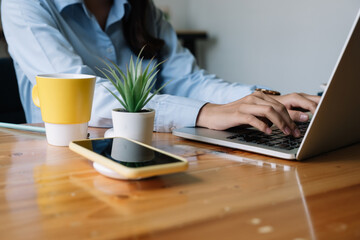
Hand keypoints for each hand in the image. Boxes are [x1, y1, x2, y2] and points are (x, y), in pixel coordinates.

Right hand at [196, 91, 319, 136]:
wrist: (214, 115)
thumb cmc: (235, 116)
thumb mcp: (254, 114)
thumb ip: (267, 116)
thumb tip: (286, 123)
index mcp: (260, 97)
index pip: (282, 104)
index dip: (295, 114)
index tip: (305, 124)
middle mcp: (255, 98)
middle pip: (278, 107)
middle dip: (290, 120)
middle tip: (296, 132)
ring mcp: (246, 105)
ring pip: (269, 110)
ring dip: (280, 123)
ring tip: (286, 132)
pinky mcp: (238, 113)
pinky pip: (253, 118)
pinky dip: (263, 125)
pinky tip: (268, 132)